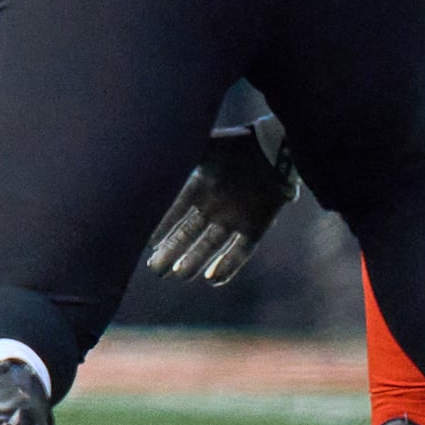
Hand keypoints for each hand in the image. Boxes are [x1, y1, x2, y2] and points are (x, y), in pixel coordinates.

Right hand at [146, 115, 297, 285]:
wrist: (277, 148)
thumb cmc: (239, 144)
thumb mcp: (205, 147)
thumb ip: (180, 154)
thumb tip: (151, 154)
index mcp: (200, 187)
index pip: (175, 212)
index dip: (161, 228)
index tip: (148, 244)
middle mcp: (214, 205)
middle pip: (188, 234)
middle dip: (172, 251)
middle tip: (156, 270)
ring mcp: (235, 217)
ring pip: (210, 245)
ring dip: (195, 261)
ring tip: (179, 275)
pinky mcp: (256, 226)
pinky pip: (241, 251)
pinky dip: (229, 265)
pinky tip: (213, 279)